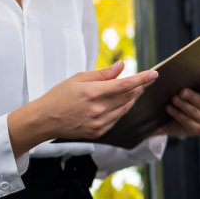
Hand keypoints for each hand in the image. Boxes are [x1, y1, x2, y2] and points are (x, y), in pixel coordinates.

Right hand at [7, 63, 156, 154]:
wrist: (44, 120)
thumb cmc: (59, 96)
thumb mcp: (78, 79)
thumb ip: (103, 74)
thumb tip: (122, 66)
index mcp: (92, 93)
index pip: (125, 85)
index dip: (142, 79)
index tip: (154, 74)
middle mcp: (98, 110)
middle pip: (128, 97)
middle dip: (140, 87)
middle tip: (147, 79)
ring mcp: (99, 123)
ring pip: (125, 109)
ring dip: (133, 98)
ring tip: (136, 89)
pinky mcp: (99, 132)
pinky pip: (117, 119)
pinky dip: (122, 109)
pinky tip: (122, 102)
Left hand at [158, 77, 199, 137]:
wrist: (174, 121)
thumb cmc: (183, 100)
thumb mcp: (187, 91)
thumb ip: (187, 83)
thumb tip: (168, 74)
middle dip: (192, 96)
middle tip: (182, 92)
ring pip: (194, 111)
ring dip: (183, 105)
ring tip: (173, 99)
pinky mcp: (199, 130)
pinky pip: (187, 121)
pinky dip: (177, 114)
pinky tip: (169, 108)